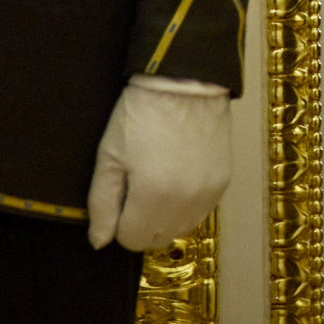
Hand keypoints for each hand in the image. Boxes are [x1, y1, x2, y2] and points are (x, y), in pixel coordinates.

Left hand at [85, 75, 232, 251]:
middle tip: (137, 191)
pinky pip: (201, 211)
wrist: (186, 82)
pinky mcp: (223, 180)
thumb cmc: (140, 115)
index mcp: (152, 195)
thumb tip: (100, 241)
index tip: (120, 198)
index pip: (132, 240)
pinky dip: (187, 205)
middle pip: (158, 239)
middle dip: (142, 224)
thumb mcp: (109, 156)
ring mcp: (208, 191)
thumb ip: (101, 204)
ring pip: (181, 228)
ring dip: (166, 217)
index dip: (119, 224)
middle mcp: (185, 200)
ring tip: (159, 183)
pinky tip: (179, 178)